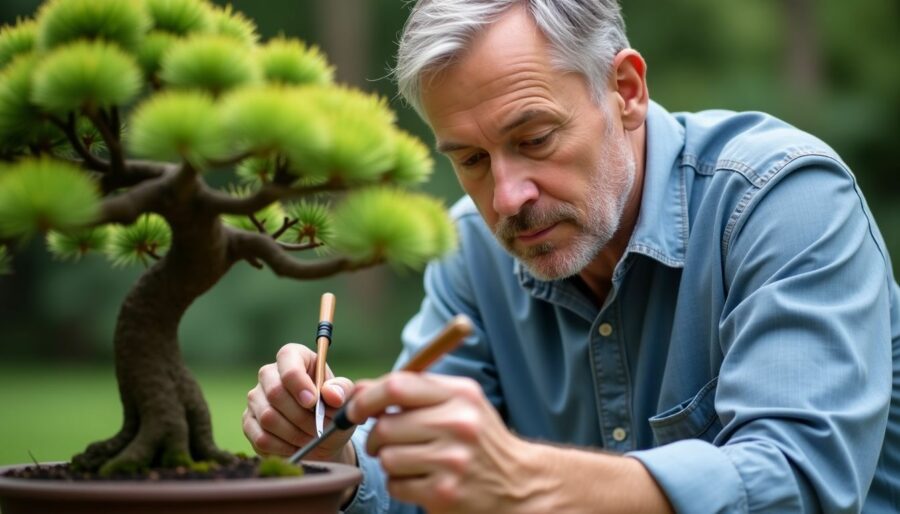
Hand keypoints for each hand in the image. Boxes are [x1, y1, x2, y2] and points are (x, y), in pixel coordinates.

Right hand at [243, 342, 355, 463]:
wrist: (322, 436)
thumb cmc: (333, 409)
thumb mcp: (345, 398)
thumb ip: (342, 391)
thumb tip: (332, 395)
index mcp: (295, 357)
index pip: (288, 359)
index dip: (299, 382)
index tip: (313, 402)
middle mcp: (269, 374)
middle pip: (275, 391)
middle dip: (301, 416)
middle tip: (319, 428)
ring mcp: (255, 398)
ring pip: (268, 417)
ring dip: (295, 433)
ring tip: (312, 438)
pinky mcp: (249, 422)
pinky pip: (261, 438)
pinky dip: (283, 447)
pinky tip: (298, 446)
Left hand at [349, 372, 543, 513]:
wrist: (519, 484)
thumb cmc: (478, 439)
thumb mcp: (460, 403)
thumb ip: (415, 392)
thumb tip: (358, 390)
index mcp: (461, 395)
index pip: (398, 386)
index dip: (366, 397)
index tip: (354, 409)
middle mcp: (459, 424)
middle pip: (386, 426)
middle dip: (376, 437)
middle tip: (385, 442)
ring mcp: (453, 461)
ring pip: (387, 457)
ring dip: (390, 462)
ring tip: (412, 462)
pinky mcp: (445, 493)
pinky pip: (396, 484)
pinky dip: (400, 484)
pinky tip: (422, 480)